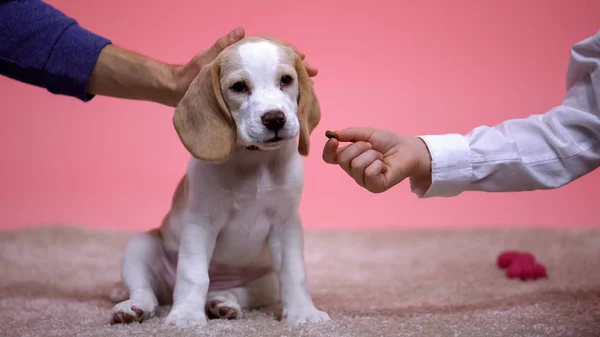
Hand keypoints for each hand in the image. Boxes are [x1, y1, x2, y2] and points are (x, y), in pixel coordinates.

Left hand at [169, 27, 317, 105]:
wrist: (178, 93)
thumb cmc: (190, 77)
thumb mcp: (206, 64)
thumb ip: (221, 47)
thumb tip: (240, 31)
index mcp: (241, 60)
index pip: (271, 54)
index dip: (289, 56)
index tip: (303, 59)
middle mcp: (247, 70)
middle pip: (278, 68)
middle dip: (296, 71)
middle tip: (313, 74)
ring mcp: (247, 84)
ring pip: (275, 82)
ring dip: (290, 85)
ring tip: (307, 90)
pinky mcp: (244, 96)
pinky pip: (266, 95)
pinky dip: (279, 98)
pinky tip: (288, 106)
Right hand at [322, 127, 432, 192]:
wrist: (407, 149)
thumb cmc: (387, 142)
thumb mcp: (367, 133)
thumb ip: (350, 134)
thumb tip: (333, 134)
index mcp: (349, 158)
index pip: (329, 158)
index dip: (328, 150)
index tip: (334, 140)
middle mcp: (353, 171)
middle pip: (343, 159)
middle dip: (358, 147)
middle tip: (371, 147)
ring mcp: (363, 180)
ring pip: (356, 165)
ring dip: (371, 155)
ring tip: (380, 156)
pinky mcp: (375, 187)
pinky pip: (369, 173)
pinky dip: (378, 164)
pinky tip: (384, 166)